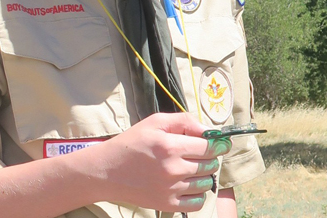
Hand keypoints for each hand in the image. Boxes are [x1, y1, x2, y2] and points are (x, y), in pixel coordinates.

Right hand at [82, 113, 228, 212]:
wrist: (106, 171)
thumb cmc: (131, 143)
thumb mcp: (154, 122)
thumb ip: (184, 121)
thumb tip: (210, 131)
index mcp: (170, 146)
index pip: (210, 147)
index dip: (218, 145)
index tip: (219, 144)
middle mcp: (172, 169)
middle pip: (210, 165)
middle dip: (208, 158)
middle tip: (196, 155)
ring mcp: (170, 189)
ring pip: (206, 184)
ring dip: (203, 176)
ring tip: (188, 169)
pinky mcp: (167, 204)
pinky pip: (198, 203)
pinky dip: (197, 194)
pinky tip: (186, 185)